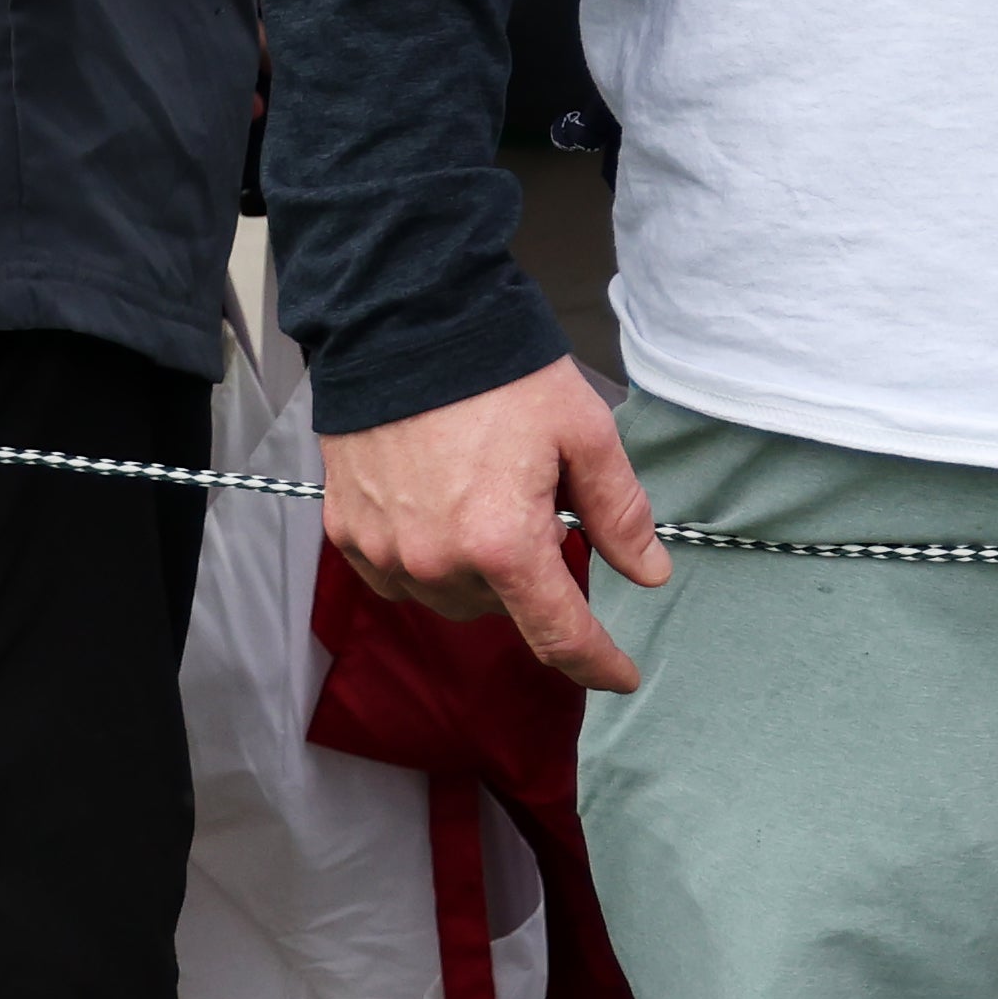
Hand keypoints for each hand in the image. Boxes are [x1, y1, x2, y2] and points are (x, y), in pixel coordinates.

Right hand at [322, 357, 668, 692]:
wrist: (401, 324)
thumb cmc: (498, 372)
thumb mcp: (583, 433)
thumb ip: (619, 512)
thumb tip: (648, 572)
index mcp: (503, 543)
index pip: (559, 635)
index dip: (598, 663)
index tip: (623, 674)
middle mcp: (436, 562)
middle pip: (504, 608)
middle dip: (532, 572)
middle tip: (537, 501)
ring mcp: (385, 553)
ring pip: (452, 597)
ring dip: (479, 570)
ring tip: (485, 494)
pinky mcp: (349, 534)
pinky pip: (400, 576)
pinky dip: (429, 558)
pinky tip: (441, 507)